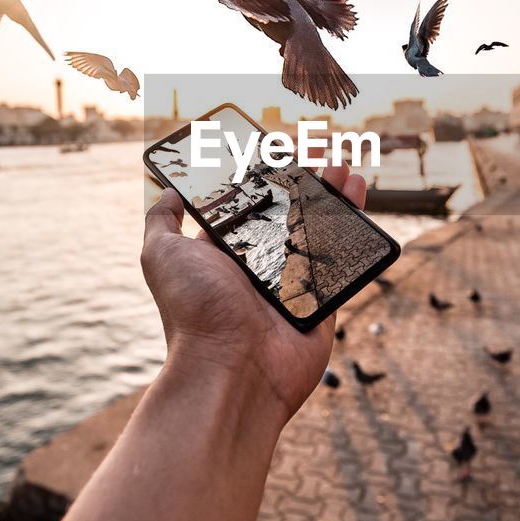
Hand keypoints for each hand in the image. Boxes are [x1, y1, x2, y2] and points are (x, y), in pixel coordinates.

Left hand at [141, 164, 365, 426]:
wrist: (231, 370)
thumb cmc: (194, 311)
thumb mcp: (160, 255)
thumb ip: (162, 221)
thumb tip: (169, 191)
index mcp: (223, 254)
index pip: (246, 207)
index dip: (261, 179)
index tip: (276, 150)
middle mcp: (257, 268)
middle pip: (287, 215)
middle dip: (303, 183)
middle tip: (318, 153)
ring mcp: (292, 285)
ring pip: (318, 232)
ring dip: (332, 197)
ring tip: (342, 168)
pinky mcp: (323, 303)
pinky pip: (342, 261)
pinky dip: (354, 229)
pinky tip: (358, 196)